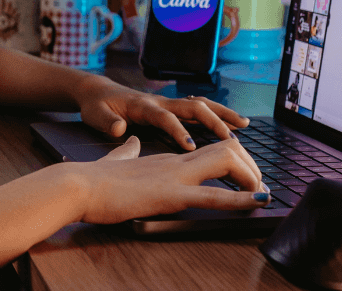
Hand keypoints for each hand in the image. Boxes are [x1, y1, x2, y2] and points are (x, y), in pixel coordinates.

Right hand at [69, 136, 270, 224]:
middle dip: (250, 165)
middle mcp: (175, 161)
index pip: (209, 150)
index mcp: (165, 159)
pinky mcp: (170, 194)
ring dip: (251, 177)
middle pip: (227, 148)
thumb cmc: (92, 179)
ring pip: (226, 161)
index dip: (234, 159)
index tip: (244, 175)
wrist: (77, 185)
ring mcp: (174, 175)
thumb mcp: (117, 161)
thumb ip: (127, 152)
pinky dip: (241, 199)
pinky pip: (213, 195)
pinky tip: (259, 201)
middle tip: (260, 186)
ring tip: (264, 192)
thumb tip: (130, 141)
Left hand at [75, 77, 250, 150]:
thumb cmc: (96, 106)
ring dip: (222, 114)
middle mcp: (159, 102)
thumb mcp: (95, 115)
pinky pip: (197, 109)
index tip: (191, 147)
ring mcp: (166, 103)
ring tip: (244, 125)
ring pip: (200, 105)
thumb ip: (108, 123)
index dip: (178, 132)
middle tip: (232, 138)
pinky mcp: (169, 107)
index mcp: (142, 106)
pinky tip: (230, 124)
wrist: (96, 91)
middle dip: (213, 121)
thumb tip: (120, 128)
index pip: (165, 118)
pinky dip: (216, 114)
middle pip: (192, 107)